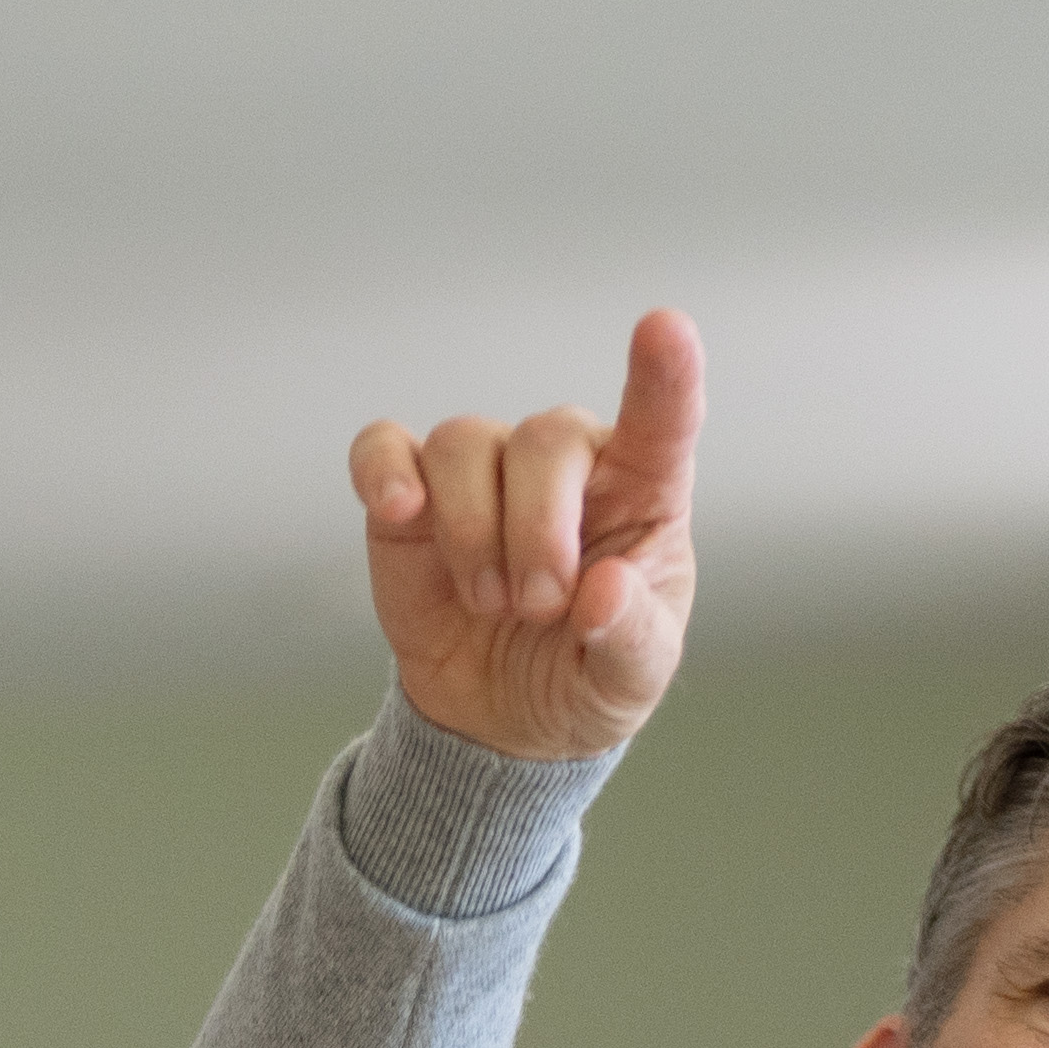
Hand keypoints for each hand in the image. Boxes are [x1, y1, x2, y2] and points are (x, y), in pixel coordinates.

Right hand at [350, 307, 701, 763]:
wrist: (497, 719)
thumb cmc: (579, 675)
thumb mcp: (627, 683)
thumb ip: (630, 640)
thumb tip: (605, 593)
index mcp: (640, 495)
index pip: (661, 422)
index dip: (665, 375)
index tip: (665, 328)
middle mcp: (566, 466)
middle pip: (547, 440)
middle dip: (538, 531)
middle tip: (538, 607)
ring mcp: (486, 474)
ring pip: (466, 442)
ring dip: (473, 532)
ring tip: (489, 602)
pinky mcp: (413, 497)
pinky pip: (385, 447)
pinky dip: (383, 470)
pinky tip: (396, 509)